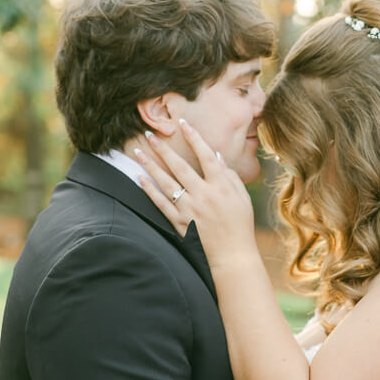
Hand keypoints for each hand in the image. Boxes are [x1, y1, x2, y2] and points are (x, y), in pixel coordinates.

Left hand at [133, 121, 256, 266]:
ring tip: (138, 151)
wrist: (232, 256)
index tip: (183, 123)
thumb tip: (215, 156)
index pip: (206, 156)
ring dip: (151, 165)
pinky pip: (161, 203)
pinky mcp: (180, 222)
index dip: (194, 138)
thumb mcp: (242, 198)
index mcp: (221, 186)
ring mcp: (190, 209)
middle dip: (163, 148)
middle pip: (180, 166)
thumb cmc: (240, 225)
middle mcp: (203, 195)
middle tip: (149, 134)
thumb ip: (230, 176)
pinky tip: (140, 178)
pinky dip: (149, 190)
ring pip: (166, 182)